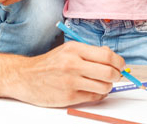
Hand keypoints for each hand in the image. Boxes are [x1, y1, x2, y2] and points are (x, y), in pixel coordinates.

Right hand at [6, 42, 124, 106]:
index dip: (119, 62)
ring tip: (102, 83)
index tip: (121, 65)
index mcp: (75, 49)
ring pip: (104, 87)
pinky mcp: (68, 97)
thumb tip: (112, 56)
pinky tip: (92, 90)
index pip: (107, 56)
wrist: (25, 77)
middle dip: (117, 76)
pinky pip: (93, 98)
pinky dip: (98, 95)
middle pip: (109, 73)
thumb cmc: (50, 63)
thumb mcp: (68, 50)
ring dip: (108, 87)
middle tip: (115, 76)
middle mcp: (73, 64)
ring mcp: (71, 82)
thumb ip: (90, 52)